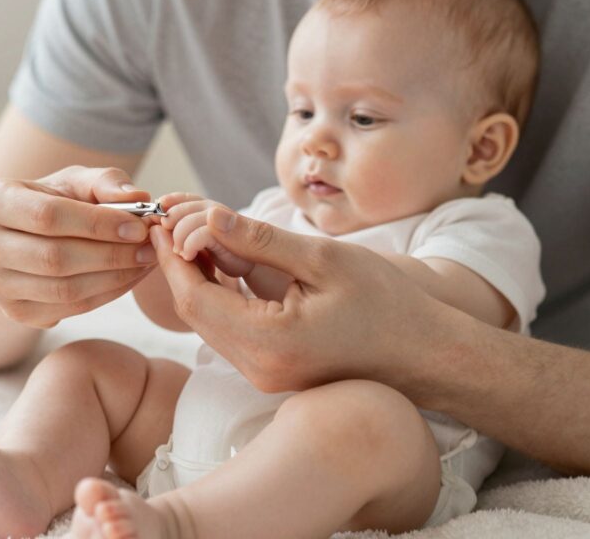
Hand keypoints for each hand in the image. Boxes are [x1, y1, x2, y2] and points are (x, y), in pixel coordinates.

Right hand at [0, 166, 159, 326]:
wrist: (22, 237)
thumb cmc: (53, 201)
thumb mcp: (75, 181)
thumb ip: (107, 182)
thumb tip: (138, 198)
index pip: (48, 216)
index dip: (98, 224)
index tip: (138, 226)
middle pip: (54, 258)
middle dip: (111, 254)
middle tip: (149, 248)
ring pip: (63, 289)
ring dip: (114, 278)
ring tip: (145, 261)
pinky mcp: (14, 313)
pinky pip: (69, 309)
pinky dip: (106, 295)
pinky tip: (129, 277)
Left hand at [149, 206, 452, 393]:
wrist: (426, 353)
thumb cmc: (386, 303)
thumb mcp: (323, 259)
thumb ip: (261, 239)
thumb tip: (209, 216)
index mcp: (269, 342)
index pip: (194, 297)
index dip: (172, 255)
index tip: (163, 217)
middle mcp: (259, 367)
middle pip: (195, 311)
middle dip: (178, 263)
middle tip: (172, 218)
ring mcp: (265, 374)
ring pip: (209, 321)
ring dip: (196, 278)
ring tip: (194, 231)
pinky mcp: (273, 370)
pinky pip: (230, 330)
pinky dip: (219, 294)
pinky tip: (222, 260)